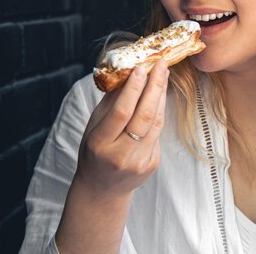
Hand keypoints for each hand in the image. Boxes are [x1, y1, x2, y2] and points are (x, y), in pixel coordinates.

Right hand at [74, 60, 169, 197]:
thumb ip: (110, 103)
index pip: (121, 112)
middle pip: (143, 116)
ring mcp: (139, 162)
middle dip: (155, 87)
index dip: (133, 89)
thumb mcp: (93, 128)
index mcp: (100, 143)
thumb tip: (127, 74)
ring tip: (163, 76)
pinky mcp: (152, 164)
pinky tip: (158, 99)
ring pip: (156, 123)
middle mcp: (120, 154)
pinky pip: (157, 133)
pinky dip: (158, 113)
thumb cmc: (94, 152)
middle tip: (160, 65)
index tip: (141, 68)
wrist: (102, 189)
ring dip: (161, 96)